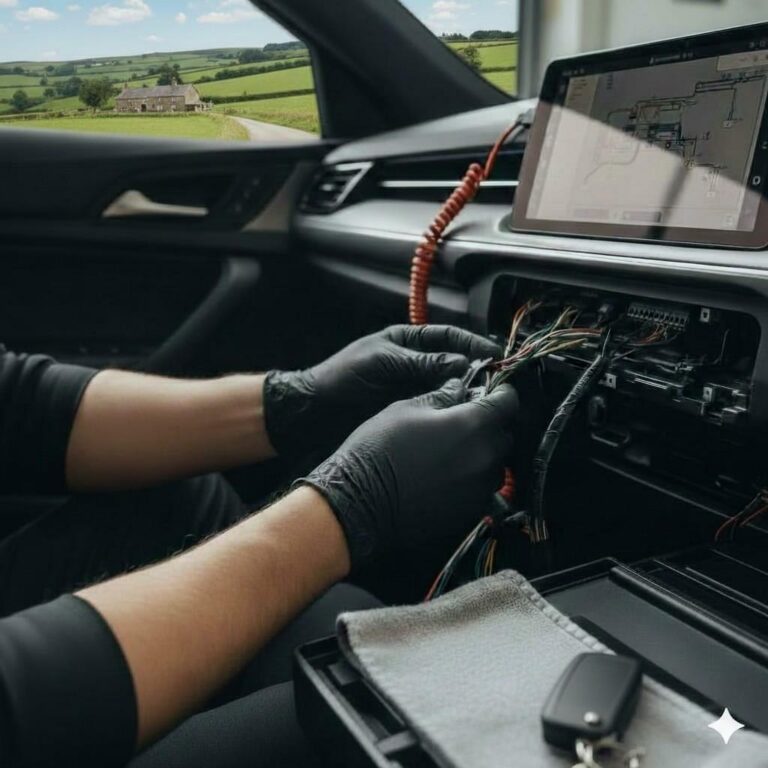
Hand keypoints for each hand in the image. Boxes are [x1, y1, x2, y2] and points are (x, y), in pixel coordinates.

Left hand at [263, 325, 498, 455]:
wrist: (315, 411)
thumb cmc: (340, 378)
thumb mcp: (383, 363)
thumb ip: (421, 363)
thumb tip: (461, 364)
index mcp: (406, 341)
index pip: (448, 337)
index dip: (473, 344)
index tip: (495, 354)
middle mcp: (414, 363)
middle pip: (453, 363)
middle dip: (475, 371)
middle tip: (496, 382)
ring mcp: (412, 388)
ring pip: (448, 388)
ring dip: (465, 393)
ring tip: (484, 401)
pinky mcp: (409, 410)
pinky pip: (436, 408)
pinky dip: (450, 411)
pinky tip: (463, 417)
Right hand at [299, 379, 518, 569]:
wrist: (360, 503)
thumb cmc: (379, 449)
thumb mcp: (406, 409)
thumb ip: (441, 396)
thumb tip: (459, 386)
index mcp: (473, 425)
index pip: (508, 402)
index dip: (500, 393)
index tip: (491, 391)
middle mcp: (485, 458)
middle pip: (504, 434)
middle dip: (490, 424)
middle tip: (464, 420)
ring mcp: (480, 489)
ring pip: (495, 463)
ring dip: (482, 453)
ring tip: (452, 451)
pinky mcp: (470, 512)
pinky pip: (482, 489)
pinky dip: (471, 479)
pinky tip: (445, 476)